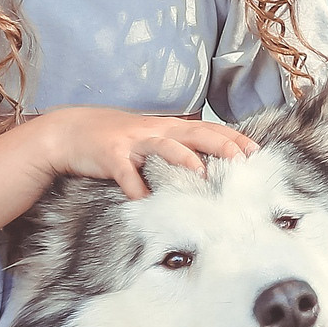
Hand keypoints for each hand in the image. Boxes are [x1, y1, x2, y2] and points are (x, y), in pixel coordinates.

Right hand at [29, 106, 255, 198]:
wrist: (71, 130)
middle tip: (241, 159)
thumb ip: (176, 149)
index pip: (208, 129)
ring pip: (162, 146)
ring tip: (200, 172)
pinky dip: (133, 184)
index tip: (256, 151)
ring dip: (182, 158)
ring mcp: (132, 141)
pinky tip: (142, 198)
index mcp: (168, 128)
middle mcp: (155, 131)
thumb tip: (208, 168)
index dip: (232, 138)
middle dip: (219, 144)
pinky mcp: (110, 155)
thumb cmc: (117, 139)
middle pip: (193, 133)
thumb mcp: (150, 139)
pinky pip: (124, 171)